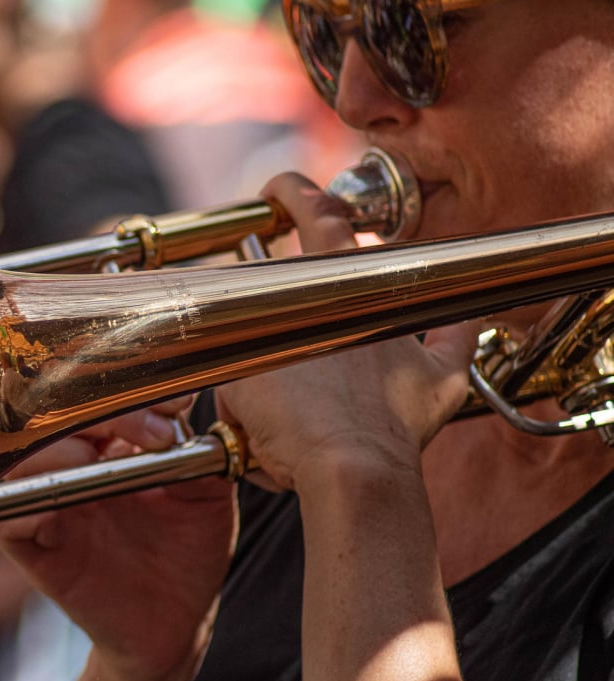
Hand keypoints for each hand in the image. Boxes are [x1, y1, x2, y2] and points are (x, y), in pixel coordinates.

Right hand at [0, 397, 237, 680]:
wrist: (174, 624)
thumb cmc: (185, 556)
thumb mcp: (203, 497)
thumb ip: (193, 453)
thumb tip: (178, 414)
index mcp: (105, 444)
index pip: (92, 397)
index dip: (126, 391)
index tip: (172, 409)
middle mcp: (67, 466)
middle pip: (51, 415)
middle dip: (99, 413)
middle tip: (153, 434)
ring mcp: (44, 503)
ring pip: (19, 456)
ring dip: (59, 450)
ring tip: (102, 459)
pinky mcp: (28, 546)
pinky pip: (4, 513)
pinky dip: (29, 501)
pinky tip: (65, 504)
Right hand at [216, 173, 478, 493]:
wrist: (346, 471)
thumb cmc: (290, 428)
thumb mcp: (239, 382)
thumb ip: (239, 353)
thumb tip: (239, 352)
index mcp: (323, 289)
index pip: (315, 214)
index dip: (294, 191)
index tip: (277, 189)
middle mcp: (370, 301)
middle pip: (355, 246)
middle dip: (327, 226)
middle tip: (304, 223)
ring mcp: (406, 337)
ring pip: (399, 287)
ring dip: (372, 283)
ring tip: (350, 290)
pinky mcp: (436, 379)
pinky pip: (457, 341)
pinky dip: (457, 328)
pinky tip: (462, 318)